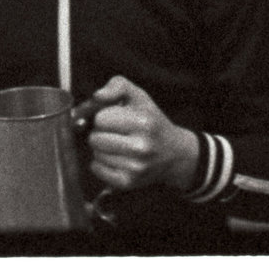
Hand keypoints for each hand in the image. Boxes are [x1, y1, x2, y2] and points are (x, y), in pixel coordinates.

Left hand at [83, 75, 197, 192]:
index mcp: (144, 122)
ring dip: (101, 149)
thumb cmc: (151, 121)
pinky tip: (115, 158)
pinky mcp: (128, 182)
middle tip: (115, 132)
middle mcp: (141, 147)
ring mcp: (135, 167)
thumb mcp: (139, 97)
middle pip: (95, 138)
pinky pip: (97, 169)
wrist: (174, 153)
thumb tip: (97, 96)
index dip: (104, 116)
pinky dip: (101, 163)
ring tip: (118, 145)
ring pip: (95, 154)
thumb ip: (117, 86)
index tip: (115, 117)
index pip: (101, 118)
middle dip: (101, 133)